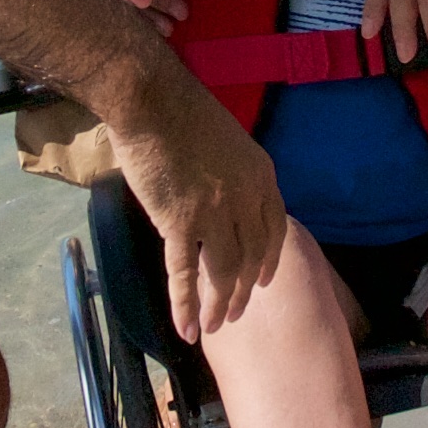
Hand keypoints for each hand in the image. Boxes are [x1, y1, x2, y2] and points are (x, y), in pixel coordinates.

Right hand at [108, 74, 286, 339]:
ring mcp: (215, 214)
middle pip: (252, 257)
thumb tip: (223, 197)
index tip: (265, 281)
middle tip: (238, 312)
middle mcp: (246, 199)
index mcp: (261, 176)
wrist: (152, 100)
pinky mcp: (181, 223)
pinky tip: (187, 327)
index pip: (274, 230)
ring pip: (224, 273)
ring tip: (216, 326)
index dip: (269, 260)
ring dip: (220, 305)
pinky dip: (186, 305)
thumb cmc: (182, 112)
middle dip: (245, 290)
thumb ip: (232, 174)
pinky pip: (185, 274)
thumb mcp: (227, 141)